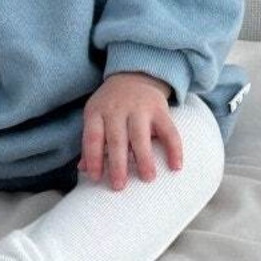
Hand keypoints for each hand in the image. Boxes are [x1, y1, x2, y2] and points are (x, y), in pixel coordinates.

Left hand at [80, 72, 182, 190]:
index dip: (93, 158)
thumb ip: (92, 142)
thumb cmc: (111, 105)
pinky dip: (174, 148)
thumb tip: (84, 169)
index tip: (96, 178)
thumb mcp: (96, 116)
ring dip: (144, 158)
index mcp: (97, 111)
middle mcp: (117, 109)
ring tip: (147, 178)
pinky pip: (168, 130)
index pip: (93, 137)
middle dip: (117, 164)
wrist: (134, 75)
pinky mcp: (159, 109)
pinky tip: (176, 166)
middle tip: (119, 185)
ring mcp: (139, 108)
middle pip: (116, 139)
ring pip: (140, 135)